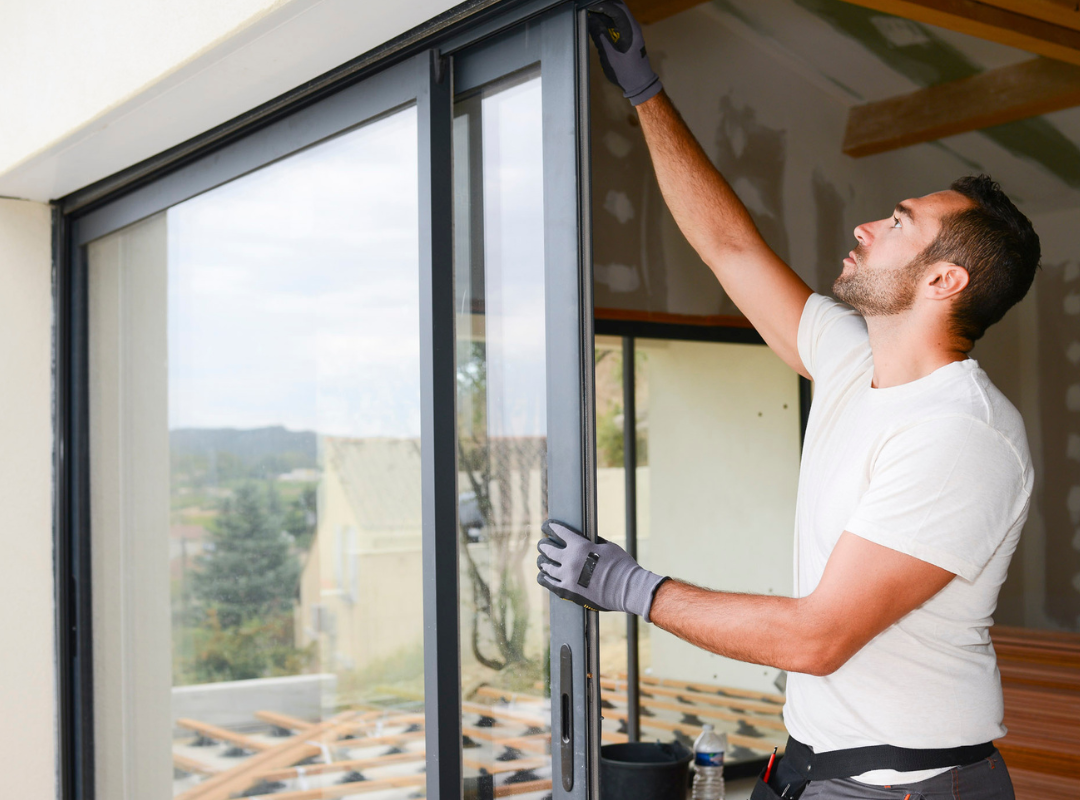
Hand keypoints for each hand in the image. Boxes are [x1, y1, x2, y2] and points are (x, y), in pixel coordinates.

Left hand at [536, 519, 667, 620]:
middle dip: (544, 544)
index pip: (559, 531)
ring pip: (546, 566)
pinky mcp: (568, 592)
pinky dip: (544, 577)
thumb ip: (592, 542)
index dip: (550, 526)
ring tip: (542, 560)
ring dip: (543, 561)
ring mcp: (567, 577)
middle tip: (542, 544)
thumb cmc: (622, 566)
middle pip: (548, 549)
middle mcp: (570, 560)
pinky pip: (549, 583)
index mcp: (580, 546)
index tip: (546, 526)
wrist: (628, 589)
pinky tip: (542, 575)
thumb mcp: (608, 546)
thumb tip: (585, 539)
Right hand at [587, 1, 662, 105]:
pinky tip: (596, 21)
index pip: (617, 9)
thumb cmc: (626, 73)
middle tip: (588, 8)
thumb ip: (600, 36)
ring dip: (604, 11)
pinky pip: (617, 20)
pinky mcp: (628, 34)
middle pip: (618, 7)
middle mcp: (633, 26)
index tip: (589, 7)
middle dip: (603, 5)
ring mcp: (631, 29)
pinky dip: (606, 18)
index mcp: (631, 30)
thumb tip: (591, 21)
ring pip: (617, 12)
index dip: (602, 5)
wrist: (640, 83)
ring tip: (589, 14)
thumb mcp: (609, 55)